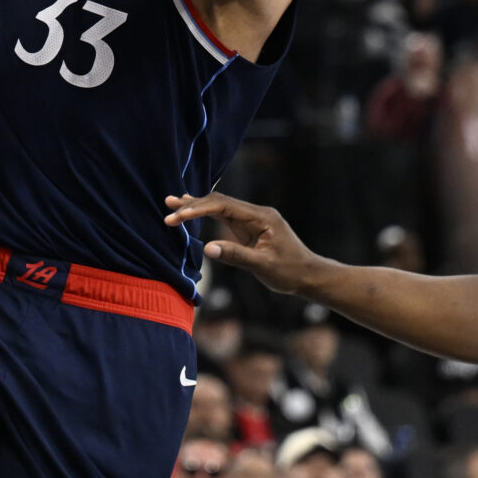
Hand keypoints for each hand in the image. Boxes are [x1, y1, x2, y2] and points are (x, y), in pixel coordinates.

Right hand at [166, 192, 324, 296]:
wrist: (308, 275)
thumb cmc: (289, 271)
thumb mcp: (263, 266)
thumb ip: (236, 255)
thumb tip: (207, 248)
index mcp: (261, 217)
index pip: (224, 207)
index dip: (199, 209)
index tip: (178, 216)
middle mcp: (256, 213)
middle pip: (219, 202)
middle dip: (193, 205)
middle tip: (168, 206)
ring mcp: (252, 219)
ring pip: (220, 207)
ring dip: (197, 206)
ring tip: (173, 202)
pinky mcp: (249, 228)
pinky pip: (225, 217)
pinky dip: (207, 214)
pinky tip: (192, 211)